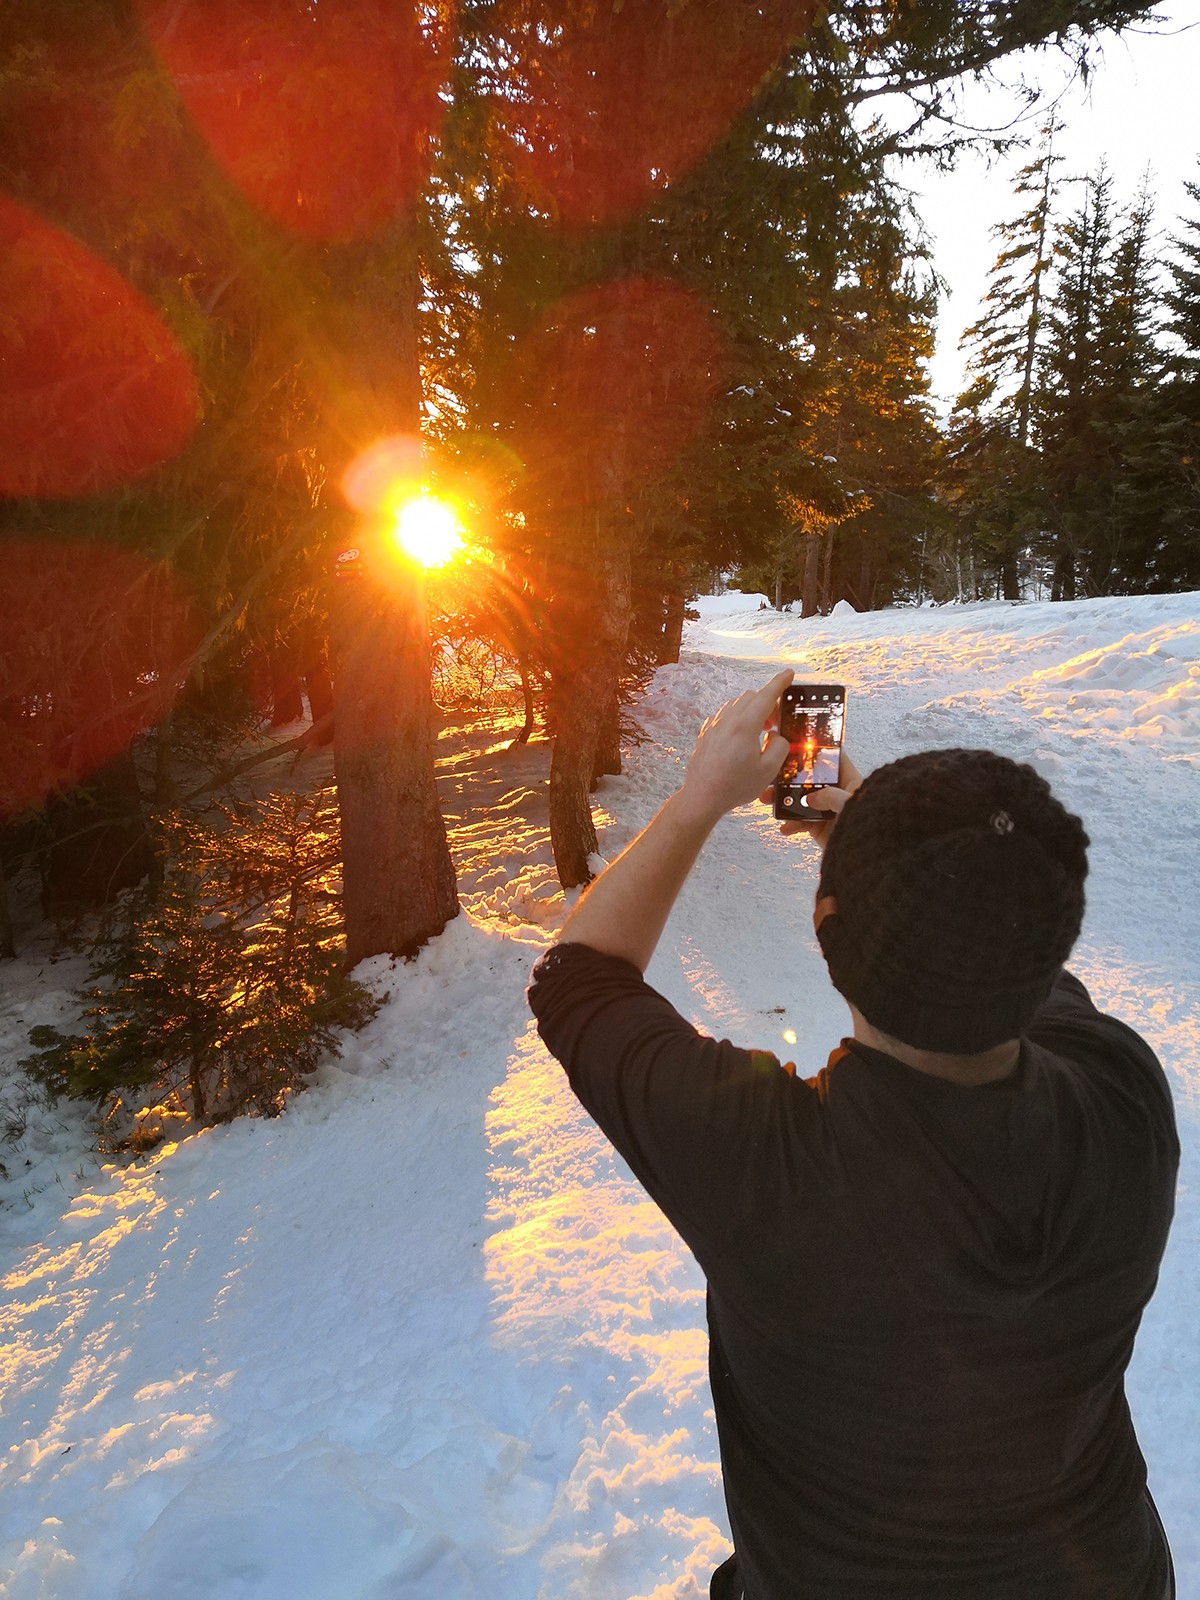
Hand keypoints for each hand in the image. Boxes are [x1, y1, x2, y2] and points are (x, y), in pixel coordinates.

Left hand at [679, 669, 793, 823]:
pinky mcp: (706, 733)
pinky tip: (742, 738)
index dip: (780, 683)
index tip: (788, 674)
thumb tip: (777, 736)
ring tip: (760, 732)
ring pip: (737, 704)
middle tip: (777, 723)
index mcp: (744, 727)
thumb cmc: (733, 786)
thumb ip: (780, 747)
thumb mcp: (768, 771)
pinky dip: (738, 718)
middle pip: (752, 697)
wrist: (702, 797)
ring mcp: (714, 726)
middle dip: (768, 703)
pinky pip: (725, 715)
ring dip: (753, 711)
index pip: (766, 696)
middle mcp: (727, 721)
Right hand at [759, 748, 863, 845]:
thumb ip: (830, 795)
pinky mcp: (820, 828)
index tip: (798, 745)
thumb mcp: (850, 803)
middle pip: (810, 779)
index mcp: (850, 781)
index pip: (834, 758)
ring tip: (767, 800)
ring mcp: (827, 811)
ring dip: (783, 800)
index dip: (818, 750)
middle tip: (773, 775)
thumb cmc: (869, 825)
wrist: (869, 856)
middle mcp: (838, 793)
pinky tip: (785, 828)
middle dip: (790, 777)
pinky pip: (800, 823)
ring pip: (801, 800)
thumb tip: (809, 798)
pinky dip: (791, 825)